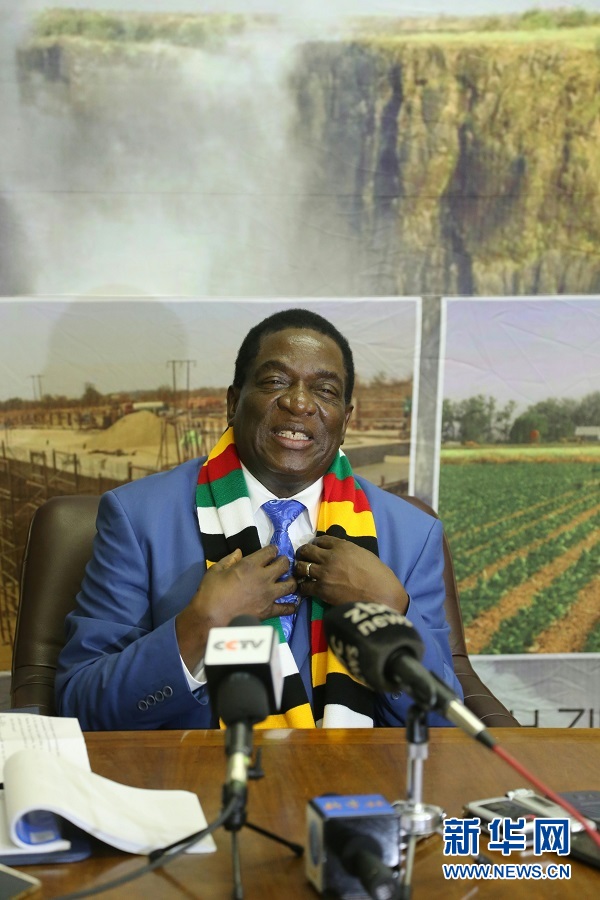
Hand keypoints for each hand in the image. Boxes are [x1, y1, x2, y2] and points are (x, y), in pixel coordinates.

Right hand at [176, 545, 297, 671]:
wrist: (211, 619)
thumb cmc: (210, 593)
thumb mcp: (215, 570)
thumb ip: (229, 560)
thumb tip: (239, 552)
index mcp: (250, 565)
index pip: (270, 551)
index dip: (272, 549)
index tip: (272, 551)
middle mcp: (264, 577)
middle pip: (284, 565)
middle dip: (284, 561)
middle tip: (281, 563)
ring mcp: (269, 595)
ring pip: (290, 584)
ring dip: (290, 580)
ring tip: (287, 581)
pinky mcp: (269, 611)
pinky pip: (287, 608)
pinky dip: (290, 606)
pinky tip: (291, 604)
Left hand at [295, 535, 408, 612]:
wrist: (382, 596)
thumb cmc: (379, 576)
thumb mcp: (364, 555)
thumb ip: (349, 551)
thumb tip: (340, 555)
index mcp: (342, 546)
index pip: (321, 540)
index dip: (315, 544)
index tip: (314, 548)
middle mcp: (330, 556)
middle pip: (306, 550)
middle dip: (303, 553)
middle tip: (302, 558)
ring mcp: (324, 573)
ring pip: (301, 566)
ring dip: (299, 569)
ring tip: (299, 573)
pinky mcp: (322, 589)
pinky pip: (305, 586)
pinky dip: (303, 587)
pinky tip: (305, 588)